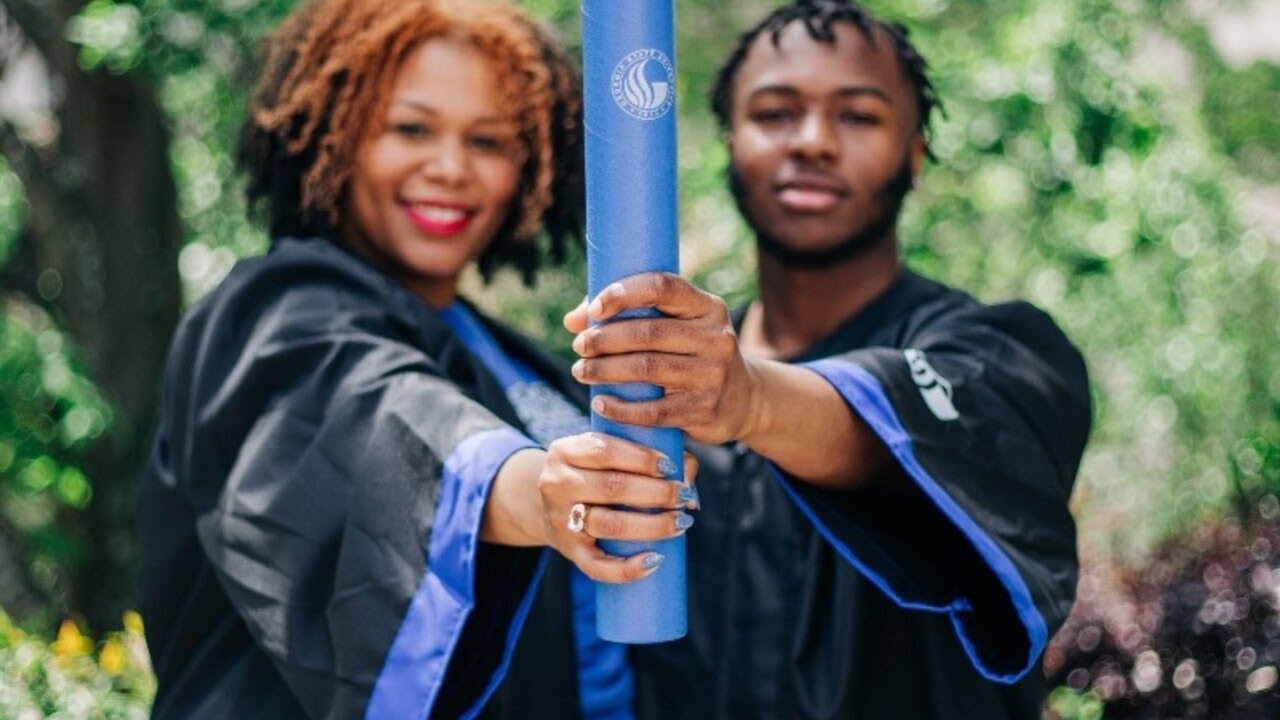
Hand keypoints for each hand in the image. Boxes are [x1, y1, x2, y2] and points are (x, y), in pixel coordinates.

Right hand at [538, 432, 697, 583]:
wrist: (549, 507)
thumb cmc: (593, 475)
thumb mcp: (607, 456)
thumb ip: (651, 457)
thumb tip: (688, 483)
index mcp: (566, 451)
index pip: (605, 450)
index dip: (642, 458)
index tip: (670, 467)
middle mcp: (557, 484)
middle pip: (612, 487)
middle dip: (657, 493)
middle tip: (683, 496)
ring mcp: (560, 520)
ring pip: (610, 524)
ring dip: (653, 526)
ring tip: (681, 523)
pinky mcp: (568, 551)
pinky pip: (597, 567)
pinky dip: (628, 569)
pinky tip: (656, 561)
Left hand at [565, 273, 760, 444]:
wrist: (742, 400)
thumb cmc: (692, 354)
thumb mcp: (676, 327)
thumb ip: (627, 315)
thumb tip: (573, 320)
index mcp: (707, 307)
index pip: (663, 287)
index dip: (624, 293)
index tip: (595, 309)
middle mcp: (715, 337)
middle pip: (648, 332)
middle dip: (605, 338)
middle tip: (580, 346)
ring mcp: (712, 374)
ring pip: (647, 369)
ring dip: (605, 371)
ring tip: (581, 371)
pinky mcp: (704, 409)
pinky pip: (654, 410)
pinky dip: (621, 409)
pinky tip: (601, 404)